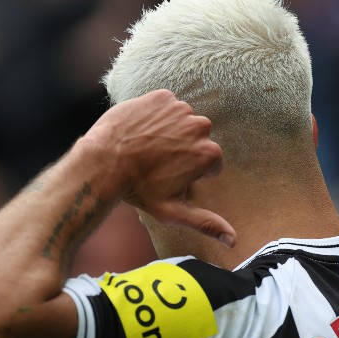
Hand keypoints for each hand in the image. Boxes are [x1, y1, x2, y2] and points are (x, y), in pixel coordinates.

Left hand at [83, 89, 234, 245]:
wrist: (104, 160)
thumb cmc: (139, 189)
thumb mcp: (173, 211)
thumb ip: (206, 223)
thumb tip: (234, 240)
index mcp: (209, 154)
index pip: (210, 163)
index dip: (190, 172)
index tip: (169, 176)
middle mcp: (200, 127)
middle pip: (198, 140)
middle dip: (184, 150)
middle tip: (157, 162)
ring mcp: (180, 109)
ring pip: (183, 122)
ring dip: (171, 131)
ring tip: (148, 146)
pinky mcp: (161, 97)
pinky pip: (167, 105)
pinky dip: (157, 115)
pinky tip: (142, 130)